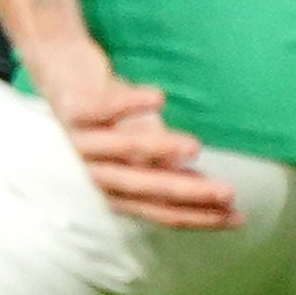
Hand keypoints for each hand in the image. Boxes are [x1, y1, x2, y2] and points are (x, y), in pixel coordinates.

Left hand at [28, 39, 240, 229]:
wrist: (59, 77)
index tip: (236, 217)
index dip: (197, 215)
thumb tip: (206, 190)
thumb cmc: (106, 121)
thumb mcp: (139, 149)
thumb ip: (166, 169)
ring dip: (160, 147)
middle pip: (144, 186)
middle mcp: (92, 173)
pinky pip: (101, 108)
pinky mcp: (71, 109)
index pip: (158, 210)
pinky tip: (159, 97)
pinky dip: (129, 102)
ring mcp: (79, 143)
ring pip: (123, 148)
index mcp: (111, 189)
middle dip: (188, 191)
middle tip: (227, 192)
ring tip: (195, 147)